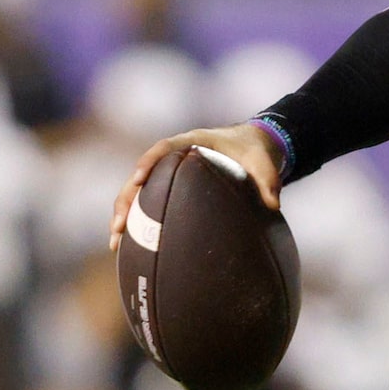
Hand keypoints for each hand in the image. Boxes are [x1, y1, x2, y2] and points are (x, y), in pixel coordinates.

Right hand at [110, 123, 285, 249]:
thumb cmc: (256, 152)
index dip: (147, 162)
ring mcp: (168, 173)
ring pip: (138, 193)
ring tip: (115, 243)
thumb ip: (269, 180)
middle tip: (118, 225)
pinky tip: (132, 248)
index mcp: (191, 141)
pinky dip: (140, 224)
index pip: (162, 149)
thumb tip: (273, 205)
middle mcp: (174, 156)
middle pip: (140, 176)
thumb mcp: (265, 163)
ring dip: (125, 216)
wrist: (254, 147)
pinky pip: (149, 204)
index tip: (137, 179)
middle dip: (126, 200)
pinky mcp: (170, 187)